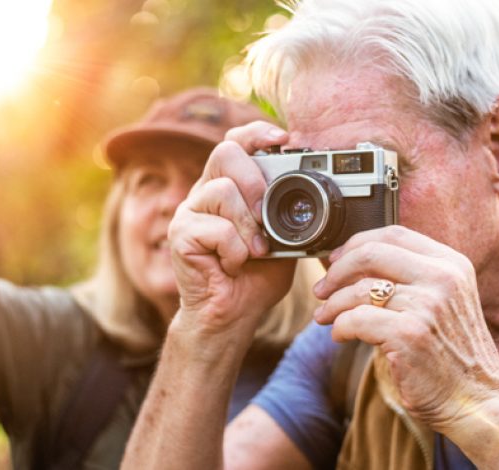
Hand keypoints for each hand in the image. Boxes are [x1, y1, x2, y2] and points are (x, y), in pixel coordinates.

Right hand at [168, 121, 295, 349]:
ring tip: (254, 252)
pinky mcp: (180, 235)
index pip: (235, 142)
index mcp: (230, 188)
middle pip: (225, 152)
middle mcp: (205, 193)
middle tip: (267, 216)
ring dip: (248, 225)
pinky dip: (235, 250)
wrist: (231, 316)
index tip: (283, 139)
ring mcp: (189, 212)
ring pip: (222, 190)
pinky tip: (232, 266)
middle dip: (255, 180)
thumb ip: (289, 213)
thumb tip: (318, 191)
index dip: (256, 132)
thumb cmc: (254, 279)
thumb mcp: (283, 239)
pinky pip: (216, 228)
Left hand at [312, 225, 498, 431]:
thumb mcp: (443, 301)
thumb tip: (351, 263)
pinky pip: (356, 320)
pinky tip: (340, 336)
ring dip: (332, 304)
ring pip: (358, 290)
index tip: (335, 261)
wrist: (477, 400)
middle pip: (370, 253)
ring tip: (324, 317)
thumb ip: (411, 277)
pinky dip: (340, 327)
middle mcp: (442, 279)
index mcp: (451, 264)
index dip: (356, 244)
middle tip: (321, 289)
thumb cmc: (452, 354)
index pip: (394, 233)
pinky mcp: (410, 334)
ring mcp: (427, 305)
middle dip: (336, 271)